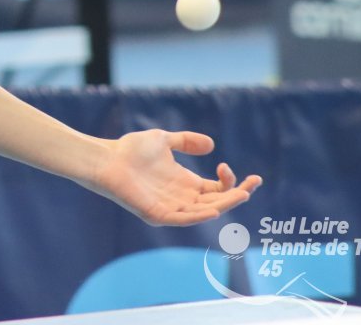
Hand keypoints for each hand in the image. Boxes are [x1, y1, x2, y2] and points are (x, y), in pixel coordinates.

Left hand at [89, 130, 261, 225]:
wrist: (106, 159)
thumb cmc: (130, 150)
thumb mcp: (164, 140)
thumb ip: (186, 141)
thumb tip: (211, 145)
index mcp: (186, 184)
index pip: (218, 190)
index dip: (230, 182)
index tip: (227, 165)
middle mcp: (182, 198)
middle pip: (218, 203)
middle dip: (237, 195)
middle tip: (253, 183)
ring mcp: (171, 208)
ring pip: (205, 212)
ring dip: (225, 205)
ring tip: (242, 194)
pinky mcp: (157, 215)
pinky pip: (182, 220)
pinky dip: (198, 217)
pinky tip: (212, 210)